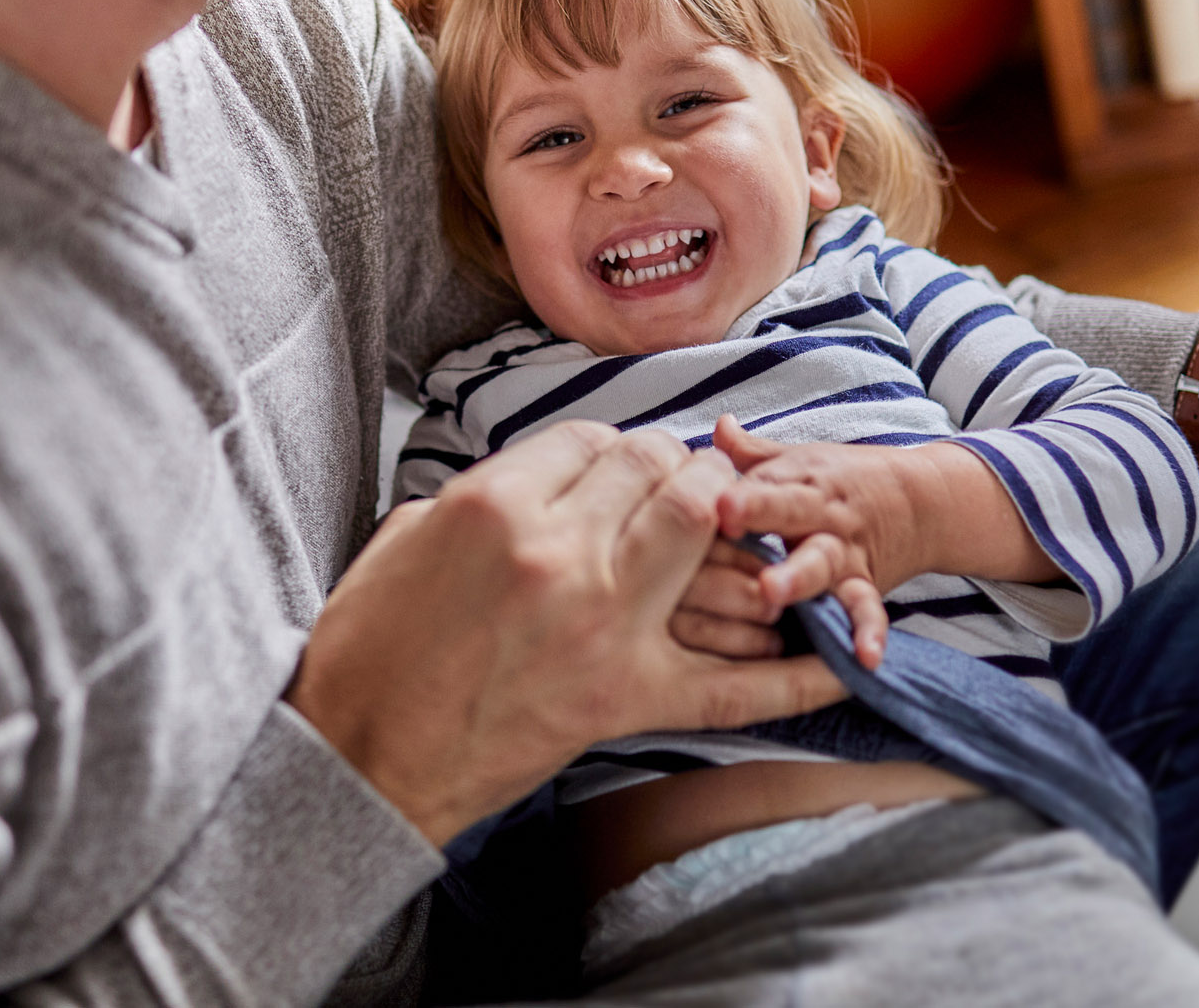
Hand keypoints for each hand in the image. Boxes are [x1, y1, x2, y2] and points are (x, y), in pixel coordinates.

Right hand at [286, 422, 846, 846]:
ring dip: (725, 529)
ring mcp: (602, 625)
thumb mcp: (407, 537)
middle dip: (677, 475)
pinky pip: (735, 685)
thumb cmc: (367, 651)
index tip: (616, 475)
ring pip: (705, 533)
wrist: (359, 757)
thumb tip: (536, 482)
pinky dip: (794, 673)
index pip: (598, 440)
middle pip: (662, 470)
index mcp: (497, 503)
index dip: (617, 453)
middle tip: (674, 501)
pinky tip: (839, 656)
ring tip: (728, 539)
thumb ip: (484, 497)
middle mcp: (560, 551)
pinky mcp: (624, 700)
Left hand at [683, 418, 1062, 669]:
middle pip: (790, 511)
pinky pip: (868, 609)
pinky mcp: (866, 584)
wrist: (924, 502)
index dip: (738, 489)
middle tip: (726, 520)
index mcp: (797, 480)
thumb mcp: (801, 460)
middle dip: (761, 514)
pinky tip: (864, 658)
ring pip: (820, 562)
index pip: (763, 480)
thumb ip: (754, 453)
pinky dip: (869, 632)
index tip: (713, 498)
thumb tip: (717, 428)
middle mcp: (819, 514)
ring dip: (797, 576)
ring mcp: (843, 552)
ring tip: (772, 592)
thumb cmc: (841, 483)